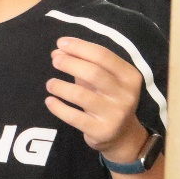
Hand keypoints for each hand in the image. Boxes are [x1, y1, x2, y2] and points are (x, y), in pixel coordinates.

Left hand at [45, 37, 149, 163]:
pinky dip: (58, 107)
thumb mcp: (102, 79)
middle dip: (70, 63)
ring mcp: (115, 114)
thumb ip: (82, 63)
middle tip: (55, 61)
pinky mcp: (101, 130)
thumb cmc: (108, 99)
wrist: (122, 135)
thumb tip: (57, 51)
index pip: (103, 55)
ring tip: (50, 84)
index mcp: (129, 76)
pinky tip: (50, 100)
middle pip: (93, 72)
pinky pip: (74, 116)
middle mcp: (126, 94)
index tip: (61, 43)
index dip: (80, 47)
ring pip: (81, 95)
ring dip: (60, 86)